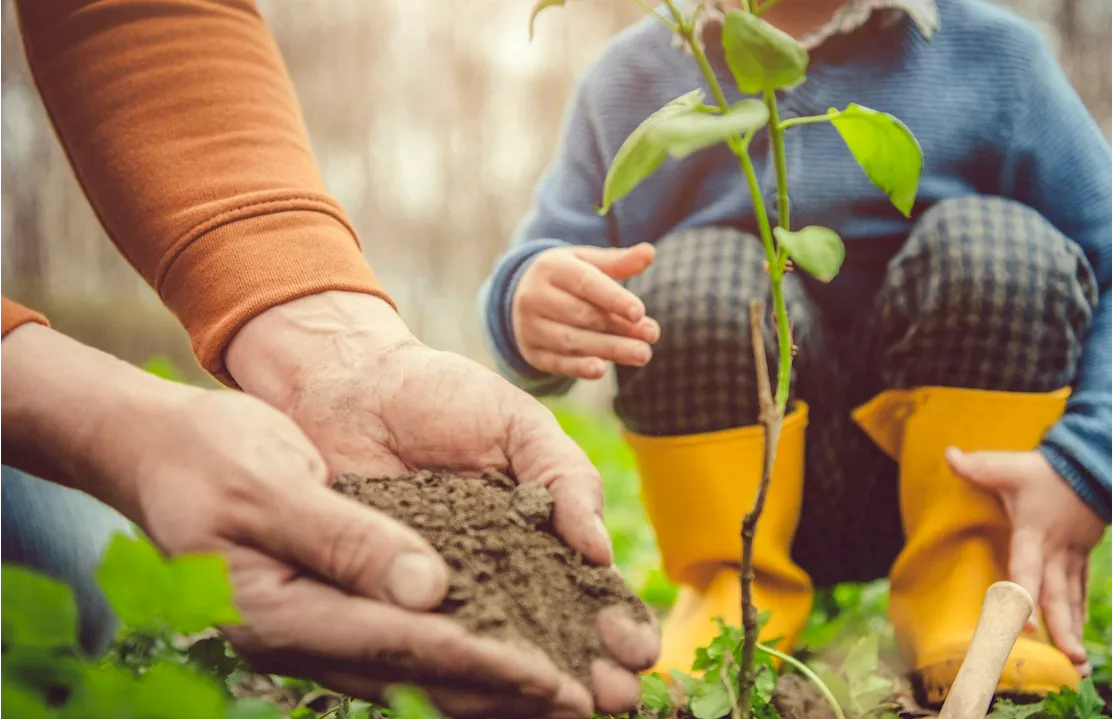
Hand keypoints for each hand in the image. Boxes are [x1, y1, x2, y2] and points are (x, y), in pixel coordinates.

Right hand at [0, 324, 625, 716]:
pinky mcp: (328, 612)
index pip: (405, 647)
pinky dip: (459, 653)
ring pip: (419, 670)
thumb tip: (427, 591)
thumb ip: (345, 539)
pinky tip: (506, 655)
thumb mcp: (269, 485)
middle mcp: (303, 639)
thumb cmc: (208, 457)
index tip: (554, 679)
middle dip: (506, 694)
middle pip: (422, 677)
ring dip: (492, 685)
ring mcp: (314, 632)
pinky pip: (403, 645)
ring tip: (564, 696)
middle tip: (586, 708)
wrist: (162, 453)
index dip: (485, 664)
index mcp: (282, 616)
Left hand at [225, 291, 658, 714]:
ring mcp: (440, 594)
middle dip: (587, 671)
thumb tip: (600, 554)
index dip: (616, 622)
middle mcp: (494, 575)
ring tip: (569, 711)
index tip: (639, 650)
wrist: (348, 384)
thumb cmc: (441, 396)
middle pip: (550, 637)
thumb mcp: (518, 426)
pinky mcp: (385, 602)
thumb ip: (566, 480)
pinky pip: (421, 644)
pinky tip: (482, 694)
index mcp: (537, 534)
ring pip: (494, 653)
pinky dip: (452, 673)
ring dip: (531, 687)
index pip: (587, 591)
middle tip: (614, 699)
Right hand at [512, 243, 660, 379]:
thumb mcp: (586, 263)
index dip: (614, 298)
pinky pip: (557, 362)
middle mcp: (535, 297)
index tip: (639, 312)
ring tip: (642, 354)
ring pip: (571, 340)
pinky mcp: (532, 352)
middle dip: (619, 327)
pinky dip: (578, 368)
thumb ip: (618, 262)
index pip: (585, 284)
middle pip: (582, 315)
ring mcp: (530, 326)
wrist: (522, 296)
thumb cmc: (566, 277)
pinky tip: (601, 370)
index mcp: (551, 268)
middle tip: (652, 336)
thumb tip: (649, 252)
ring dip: (609, 349)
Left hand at [945, 447, 1104, 675]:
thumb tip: (948, 454)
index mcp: (1034, 533)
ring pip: (1073, 599)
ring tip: (1079, 665)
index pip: (1028, 568)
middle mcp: (1056, 551)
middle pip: (1058, 596)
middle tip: (1070, 661)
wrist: (1097, 464)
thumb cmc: (1047, 470)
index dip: (1025, 596)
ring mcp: (1073, 555)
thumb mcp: (1011, 466)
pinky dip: (1080, 612)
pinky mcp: (1082, 555)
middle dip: (1063, 630)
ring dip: (1075, 630)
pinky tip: (1078, 635)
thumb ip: (979, 467)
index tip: (1026, 626)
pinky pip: (1081, 589)